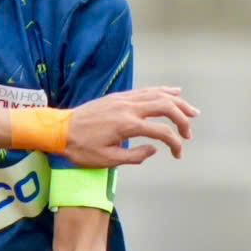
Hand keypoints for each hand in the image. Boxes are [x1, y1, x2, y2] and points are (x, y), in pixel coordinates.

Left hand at [62, 87, 194, 166]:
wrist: (58, 129)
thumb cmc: (80, 148)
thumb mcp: (107, 160)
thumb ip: (134, 156)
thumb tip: (154, 150)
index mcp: (127, 125)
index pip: (162, 132)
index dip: (175, 143)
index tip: (178, 154)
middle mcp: (128, 108)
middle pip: (166, 107)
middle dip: (183, 119)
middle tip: (189, 133)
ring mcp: (124, 99)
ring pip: (158, 95)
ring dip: (178, 103)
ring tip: (192, 112)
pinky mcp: (118, 96)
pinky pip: (145, 90)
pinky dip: (162, 91)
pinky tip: (173, 92)